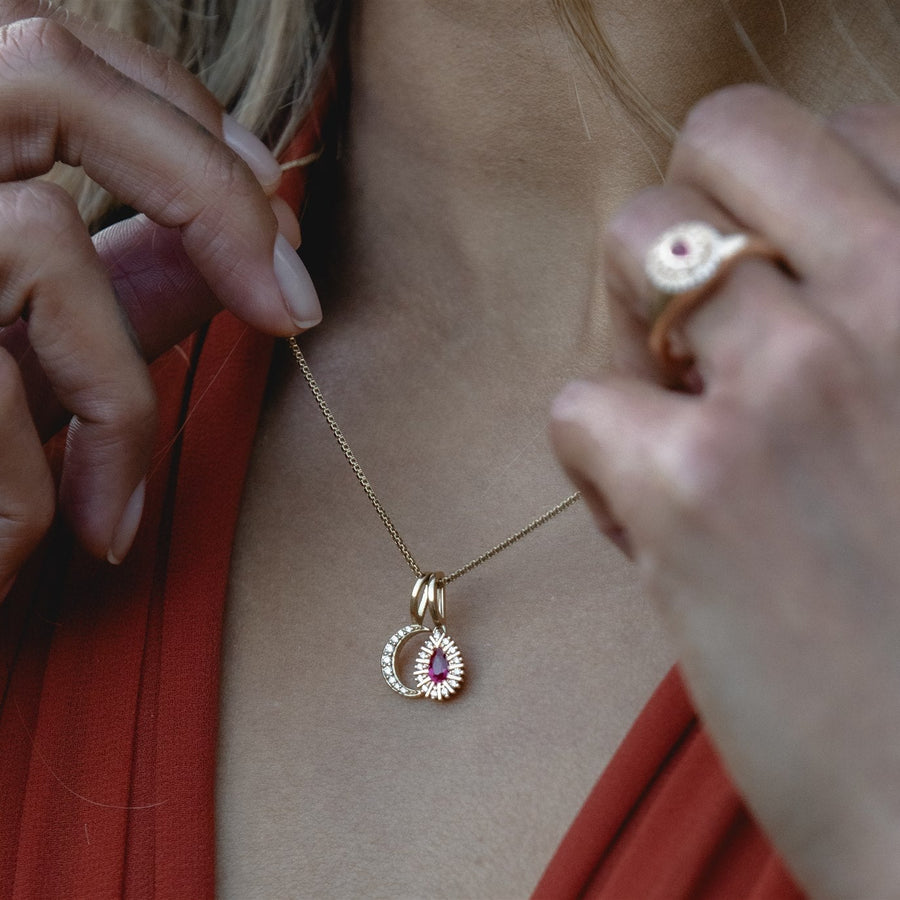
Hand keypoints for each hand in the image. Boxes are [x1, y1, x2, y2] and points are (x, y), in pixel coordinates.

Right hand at [0, 0, 317, 587]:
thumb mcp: (23, 349)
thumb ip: (131, 279)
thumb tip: (267, 238)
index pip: (64, 55)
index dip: (187, 120)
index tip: (275, 214)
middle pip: (48, 73)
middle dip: (207, 189)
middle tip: (295, 310)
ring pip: (37, 241)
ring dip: (116, 406)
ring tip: (114, 518)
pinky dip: (27, 482)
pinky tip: (17, 553)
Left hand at [552, 85, 899, 897]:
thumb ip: (885, 332)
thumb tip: (767, 283)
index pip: (844, 136)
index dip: (787, 219)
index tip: (783, 298)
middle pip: (726, 139)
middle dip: (691, 224)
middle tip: (697, 331)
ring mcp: (793, 383)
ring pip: (631, 241)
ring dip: (630, 333)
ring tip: (670, 430)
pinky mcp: (695, 485)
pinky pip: (578, 404)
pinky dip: (593, 463)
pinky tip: (647, 528)